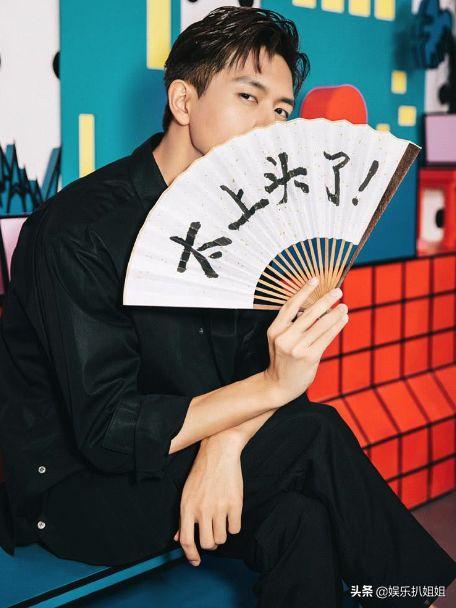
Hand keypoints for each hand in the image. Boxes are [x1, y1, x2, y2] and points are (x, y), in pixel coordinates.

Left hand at [173, 432, 243, 566]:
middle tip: (212, 533)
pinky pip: (236, 529)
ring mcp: (219, 507)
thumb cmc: (201, 472)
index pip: (186, 541)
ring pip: (222, 538)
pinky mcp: (235, 504)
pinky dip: (234, 525)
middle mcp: (202, 510)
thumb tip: (178, 538)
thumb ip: (184, 518)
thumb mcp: (187, 493)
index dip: (190, 555)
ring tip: (221, 520)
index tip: (196, 561)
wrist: (219, 452)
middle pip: (207, 543)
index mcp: (187, 507)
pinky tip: (231, 514)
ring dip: (222, 533)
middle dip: (210, 542)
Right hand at [263, 278, 348, 402]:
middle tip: (338, 291)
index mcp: (275, 330)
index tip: (315, 279)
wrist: (279, 385)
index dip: (303, 291)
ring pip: (320, 325)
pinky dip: (337, 326)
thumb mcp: (279, 339)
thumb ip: (292, 324)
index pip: (290, 306)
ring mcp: (297, 348)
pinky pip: (327, 337)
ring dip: (335, 313)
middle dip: (325, 300)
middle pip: (308, 313)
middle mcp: (284, 337)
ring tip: (344, 305)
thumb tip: (316, 306)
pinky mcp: (309, 357)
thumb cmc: (283, 360)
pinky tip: (343, 319)